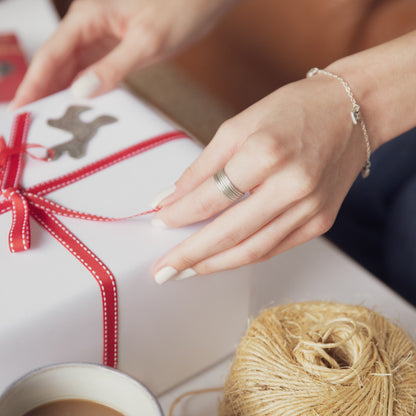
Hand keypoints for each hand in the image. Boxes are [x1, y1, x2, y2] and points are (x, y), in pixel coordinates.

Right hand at [10, 0, 236, 108]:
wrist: (204, 0)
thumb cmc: (180, 9)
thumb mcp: (147, 42)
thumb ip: (113, 67)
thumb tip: (81, 92)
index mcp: (87, 19)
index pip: (49, 56)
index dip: (32, 86)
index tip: (17, 112)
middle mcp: (88, 27)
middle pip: (56, 64)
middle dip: (42, 94)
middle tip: (31, 125)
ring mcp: (102, 38)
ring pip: (72, 70)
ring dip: (61, 94)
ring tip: (50, 123)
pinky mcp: (116, 49)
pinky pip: (92, 72)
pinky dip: (85, 91)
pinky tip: (81, 108)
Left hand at [151, 74, 370, 283]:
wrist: (352, 111)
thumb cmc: (294, 111)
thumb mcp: (238, 127)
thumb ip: (202, 167)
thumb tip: (169, 198)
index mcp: (267, 153)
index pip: (211, 198)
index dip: (180, 215)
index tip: (159, 223)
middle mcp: (292, 185)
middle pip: (230, 233)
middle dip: (190, 255)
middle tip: (163, 270)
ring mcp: (310, 208)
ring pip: (253, 250)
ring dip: (215, 264)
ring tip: (186, 270)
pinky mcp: (320, 222)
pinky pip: (274, 248)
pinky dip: (244, 256)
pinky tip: (222, 259)